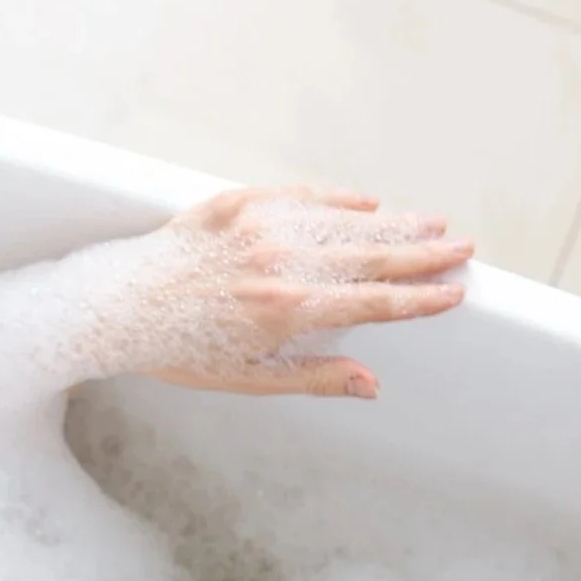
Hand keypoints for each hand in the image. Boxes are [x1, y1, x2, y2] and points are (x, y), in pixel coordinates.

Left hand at [142, 185, 472, 399]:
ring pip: (344, 221)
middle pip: (371, 256)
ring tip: (431, 224)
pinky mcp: (239, 202)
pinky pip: (304, 196)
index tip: (453, 294)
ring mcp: (261, 226)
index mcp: (287, 310)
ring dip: (393, 223)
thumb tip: (370, 385)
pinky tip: (368, 204)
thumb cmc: (179, 350)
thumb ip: (314, 378)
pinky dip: (339, 200)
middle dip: (423, 254)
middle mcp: (281, 262)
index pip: (374, 303)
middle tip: (461, 248)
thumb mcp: (248, 380)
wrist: (118, 307)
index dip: (419, 300)